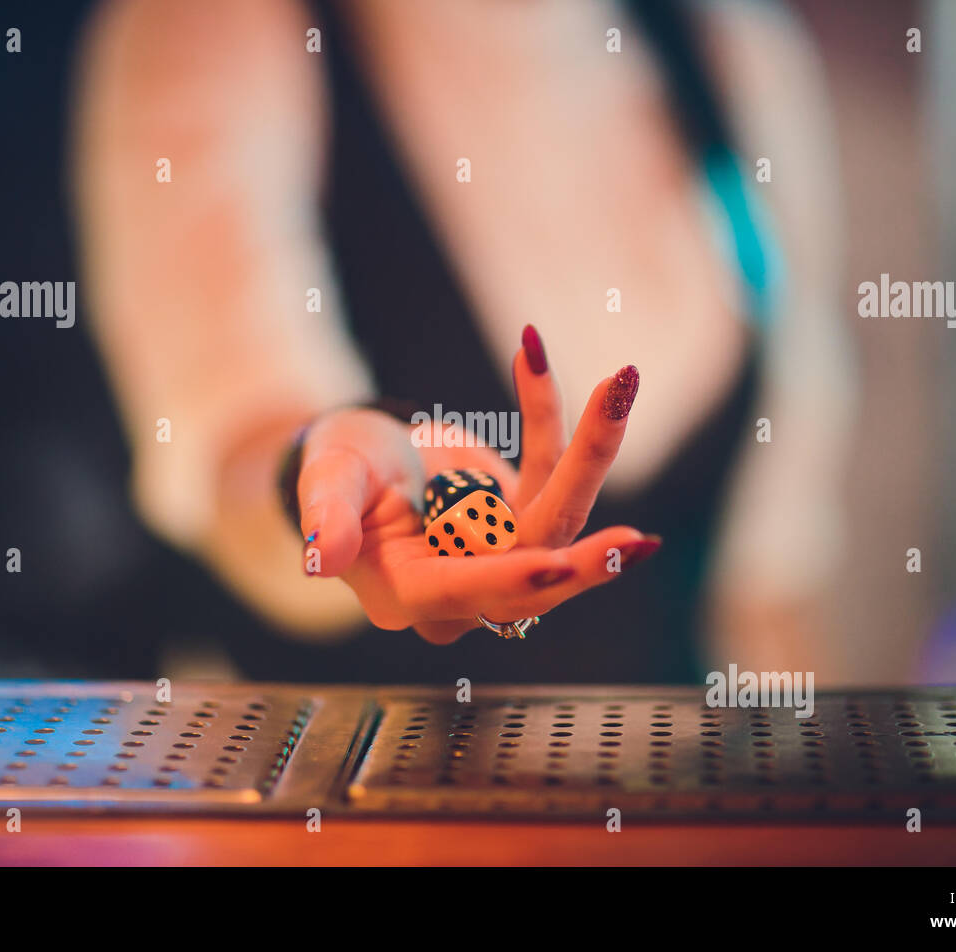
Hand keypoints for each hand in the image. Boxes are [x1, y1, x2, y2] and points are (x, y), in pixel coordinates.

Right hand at [296, 326, 659, 642]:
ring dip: (592, 448)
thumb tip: (321, 558)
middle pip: (533, 571)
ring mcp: (502, 552)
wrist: (365, 455)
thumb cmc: (338, 470)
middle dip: (586, 552)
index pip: (461, 593)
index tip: (555, 566)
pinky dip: (547, 411)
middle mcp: (465, 584)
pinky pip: (551, 466)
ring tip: (621, 383)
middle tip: (635, 542)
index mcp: (409, 591)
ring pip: (560, 516)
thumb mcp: (324, 479)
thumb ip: (326, 515)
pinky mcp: (525, 515)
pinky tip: (531, 355)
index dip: (507, 581)